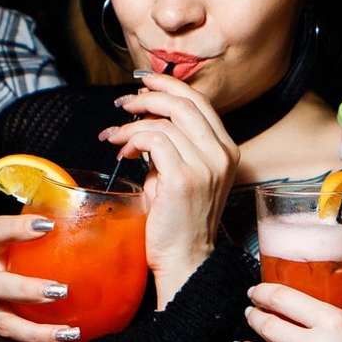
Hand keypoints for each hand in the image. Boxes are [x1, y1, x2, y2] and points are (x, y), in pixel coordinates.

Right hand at [0, 214, 77, 341]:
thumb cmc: (18, 265)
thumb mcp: (24, 246)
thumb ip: (52, 230)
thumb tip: (103, 209)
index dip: (16, 228)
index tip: (47, 226)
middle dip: (27, 289)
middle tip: (61, 290)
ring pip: (7, 326)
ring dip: (38, 332)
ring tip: (71, 333)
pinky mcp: (1, 341)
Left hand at [102, 72, 237, 305]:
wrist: (183, 259)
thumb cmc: (176, 221)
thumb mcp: (178, 174)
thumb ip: (170, 145)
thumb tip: (144, 115)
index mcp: (226, 150)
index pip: (200, 103)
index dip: (169, 85)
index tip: (143, 82)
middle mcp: (221, 155)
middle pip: (184, 103)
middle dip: (148, 95)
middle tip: (123, 103)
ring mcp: (205, 166)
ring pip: (164, 121)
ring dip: (132, 124)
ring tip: (116, 138)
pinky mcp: (184, 178)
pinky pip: (154, 140)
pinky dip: (133, 139)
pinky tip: (123, 153)